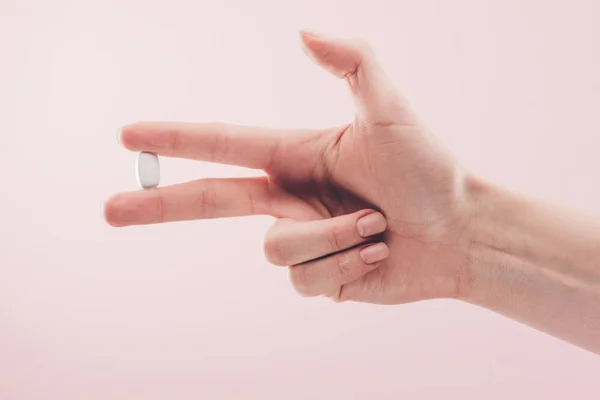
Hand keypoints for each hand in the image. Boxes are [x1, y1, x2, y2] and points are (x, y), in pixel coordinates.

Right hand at [104, 31, 473, 303]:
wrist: (459, 231)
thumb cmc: (428, 169)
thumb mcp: (391, 109)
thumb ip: (353, 61)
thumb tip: (302, 33)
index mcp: (293, 156)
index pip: (221, 145)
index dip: (175, 141)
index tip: (130, 138)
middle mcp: (288, 198)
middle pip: (208, 201)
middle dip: (158, 204)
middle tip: (110, 210)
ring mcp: (300, 240)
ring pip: (278, 248)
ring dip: (333, 235)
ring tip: (376, 224)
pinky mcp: (316, 278)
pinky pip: (306, 280)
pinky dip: (347, 264)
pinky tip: (377, 253)